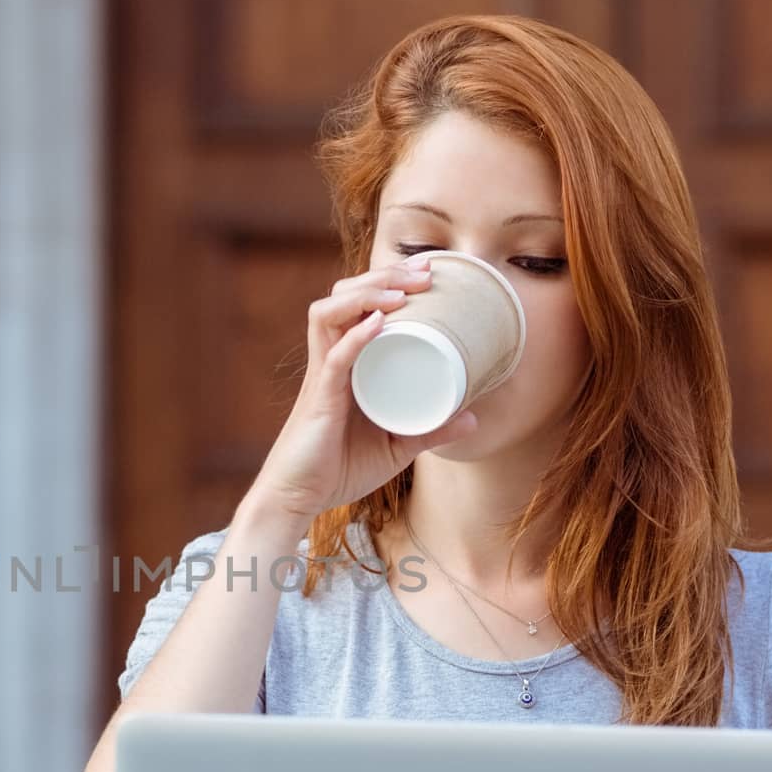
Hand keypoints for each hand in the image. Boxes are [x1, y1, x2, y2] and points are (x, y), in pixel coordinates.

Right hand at [250, 254, 479, 523]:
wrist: (298, 500)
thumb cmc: (338, 470)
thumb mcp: (396, 447)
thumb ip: (430, 430)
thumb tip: (474, 418)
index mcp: (346, 364)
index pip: (359, 304)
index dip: (390, 280)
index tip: (428, 271)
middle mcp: (329, 361)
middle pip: (343, 296)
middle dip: (383, 276)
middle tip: (424, 272)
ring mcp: (321, 377)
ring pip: (329, 313)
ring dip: (366, 295)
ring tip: (402, 292)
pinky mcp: (318, 400)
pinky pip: (333, 359)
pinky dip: (355, 338)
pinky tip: (377, 324)